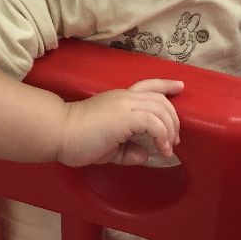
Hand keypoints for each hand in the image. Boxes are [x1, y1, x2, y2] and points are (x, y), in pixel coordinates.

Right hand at [56, 79, 182, 166]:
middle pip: (161, 101)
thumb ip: (128, 150)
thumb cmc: (78, 140)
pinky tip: (160, 149)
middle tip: (174, 140)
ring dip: (170, 130)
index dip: (166, 85)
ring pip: (161, 109)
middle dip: (174, 120)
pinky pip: (154, 122)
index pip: (148, 85)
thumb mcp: (109, 147)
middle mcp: (126, 97)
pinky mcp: (125, 116)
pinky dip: (162, 136)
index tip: (180, 86)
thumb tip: (145, 154)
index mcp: (121, 99)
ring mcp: (126, 104)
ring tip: (168, 148)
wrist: (60, 133)